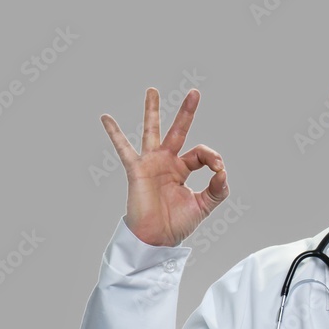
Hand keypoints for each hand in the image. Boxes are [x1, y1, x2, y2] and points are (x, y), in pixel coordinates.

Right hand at [101, 88, 227, 246]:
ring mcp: (151, 163)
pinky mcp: (137, 170)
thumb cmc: (177, 223)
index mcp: (183, 169)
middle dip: (187, 112)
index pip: (201, 154)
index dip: (213, 158)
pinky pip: (123, 149)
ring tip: (152, 90)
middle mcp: (167, 162)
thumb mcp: (203, 206)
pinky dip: (114, 133)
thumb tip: (223, 172)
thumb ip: (217, 190)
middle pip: (179, 131)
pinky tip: (106, 117)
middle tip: (195, 93)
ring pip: (152, 132)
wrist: (158, 238)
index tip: (219, 170)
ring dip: (152, 111)